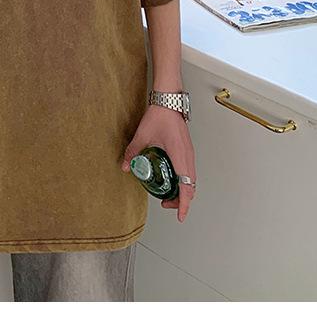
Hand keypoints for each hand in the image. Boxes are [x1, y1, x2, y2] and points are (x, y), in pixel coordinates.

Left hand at [120, 104, 195, 222]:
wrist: (169, 101)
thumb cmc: (160, 115)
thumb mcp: (142, 136)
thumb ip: (132, 152)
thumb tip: (124, 166)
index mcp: (180, 156)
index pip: (186, 187)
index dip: (184, 204)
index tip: (180, 216)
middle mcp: (188, 157)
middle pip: (191, 187)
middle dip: (181, 200)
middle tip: (165, 204)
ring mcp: (189, 153)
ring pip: (191, 179)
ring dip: (183, 190)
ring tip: (168, 194)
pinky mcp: (187, 150)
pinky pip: (189, 170)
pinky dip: (184, 180)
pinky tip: (171, 178)